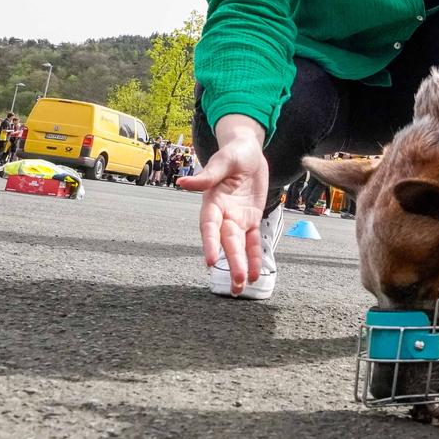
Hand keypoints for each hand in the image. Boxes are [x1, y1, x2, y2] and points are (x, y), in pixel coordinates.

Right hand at [177, 115, 267, 295]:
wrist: (248, 151)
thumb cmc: (233, 153)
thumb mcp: (224, 160)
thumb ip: (208, 175)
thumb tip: (182, 183)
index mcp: (212, 201)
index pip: (210, 225)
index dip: (210, 243)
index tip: (211, 261)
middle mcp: (223, 214)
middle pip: (227, 241)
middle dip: (232, 262)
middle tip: (235, 283)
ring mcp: (237, 219)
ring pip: (239, 246)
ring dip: (241, 265)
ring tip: (242, 288)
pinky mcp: (251, 219)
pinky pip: (253, 241)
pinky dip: (255, 257)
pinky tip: (256, 274)